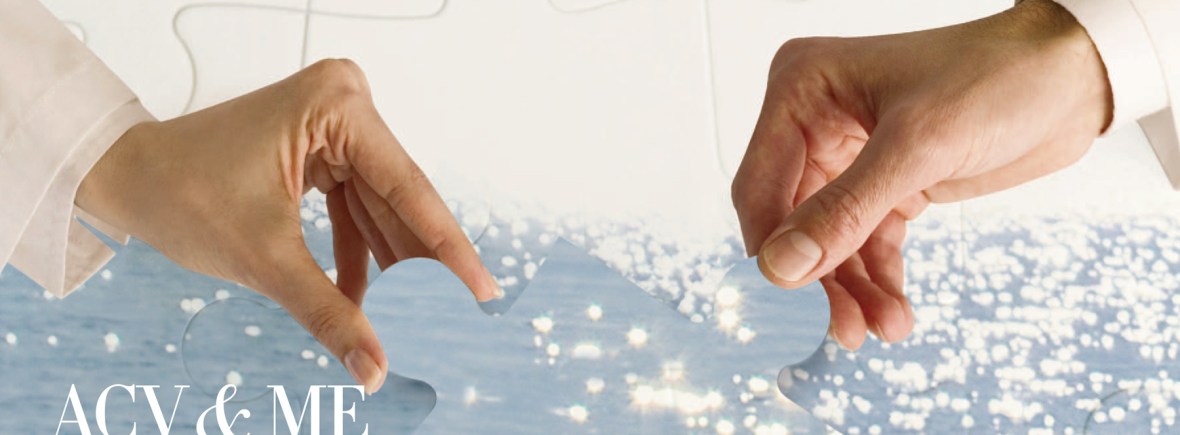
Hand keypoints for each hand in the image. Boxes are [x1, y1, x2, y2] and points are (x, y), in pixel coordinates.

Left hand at [77, 59, 500, 393]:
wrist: (127, 177)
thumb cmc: (180, 191)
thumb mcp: (264, 259)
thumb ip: (330, 314)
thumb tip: (375, 369)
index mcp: (336, 106)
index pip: (407, 190)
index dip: (448, 250)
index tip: (483, 291)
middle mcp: (344, 105)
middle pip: (399, 200)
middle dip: (420, 264)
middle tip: (456, 314)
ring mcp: (335, 126)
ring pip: (381, 208)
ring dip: (392, 264)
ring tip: (417, 314)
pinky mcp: (324, 149)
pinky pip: (357, 208)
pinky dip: (360, 253)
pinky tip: (367, 299)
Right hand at [731, 0, 1111, 348]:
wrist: (1070, 79)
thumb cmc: (997, 78)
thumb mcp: (917, 147)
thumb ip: (845, 211)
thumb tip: (781, 268)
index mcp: (802, 89)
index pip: (762, 185)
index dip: (774, 245)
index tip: (793, 298)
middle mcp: (815, 120)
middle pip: (793, 220)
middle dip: (823, 277)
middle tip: (846, 329)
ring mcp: (848, 153)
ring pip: (830, 239)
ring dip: (853, 287)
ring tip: (884, 327)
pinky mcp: (885, 180)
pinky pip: (867, 240)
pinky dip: (879, 277)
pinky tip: (894, 309)